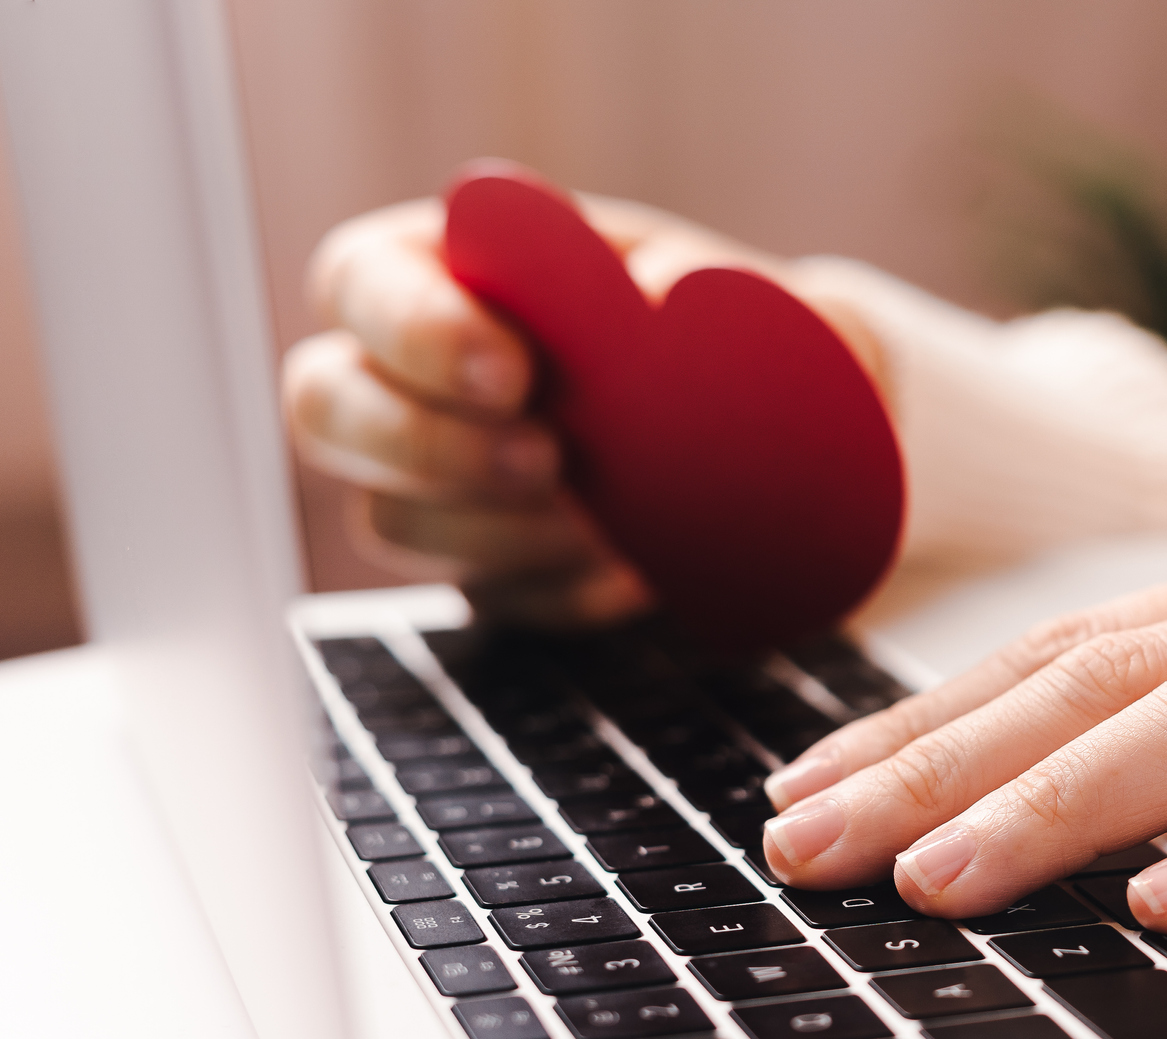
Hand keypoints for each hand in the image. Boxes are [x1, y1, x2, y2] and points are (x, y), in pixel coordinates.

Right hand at [281, 194, 886, 626]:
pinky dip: (562, 594)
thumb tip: (659, 294)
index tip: (514, 370)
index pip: (360, 282)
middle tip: (547, 461)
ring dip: (502, 532)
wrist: (795, 433)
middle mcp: (410, 375)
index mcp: (447, 266)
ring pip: (396, 521)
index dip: (416, 330)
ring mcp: (436, 484)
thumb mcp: (732, 286)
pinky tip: (633, 576)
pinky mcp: (488, 573)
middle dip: (425, 445)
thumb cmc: (736, 329)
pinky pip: (489, 599)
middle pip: (327, 409)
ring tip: (610, 527)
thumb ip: (695, 281)